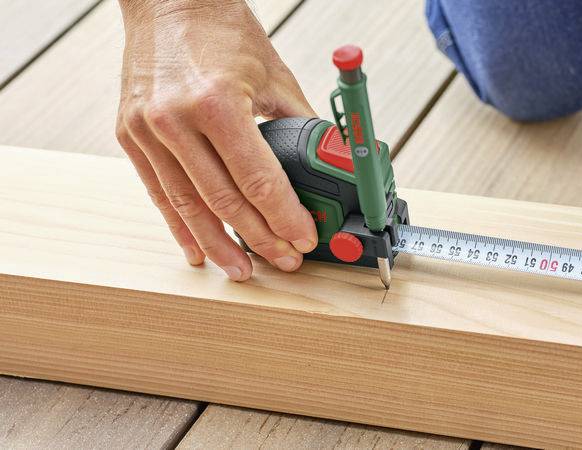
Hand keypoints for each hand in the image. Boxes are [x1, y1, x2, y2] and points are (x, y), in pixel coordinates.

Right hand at [116, 0, 317, 280]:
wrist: (169, 0)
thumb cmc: (222, 30)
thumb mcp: (274, 74)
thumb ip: (302, 122)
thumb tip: (330, 162)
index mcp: (218, 101)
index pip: (258, 179)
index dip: (284, 217)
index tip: (302, 240)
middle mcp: (176, 118)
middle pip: (224, 200)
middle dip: (259, 238)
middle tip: (282, 260)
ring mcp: (147, 129)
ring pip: (187, 205)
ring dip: (218, 243)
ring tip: (242, 268)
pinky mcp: (130, 133)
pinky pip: (158, 192)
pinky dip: (180, 225)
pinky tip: (197, 249)